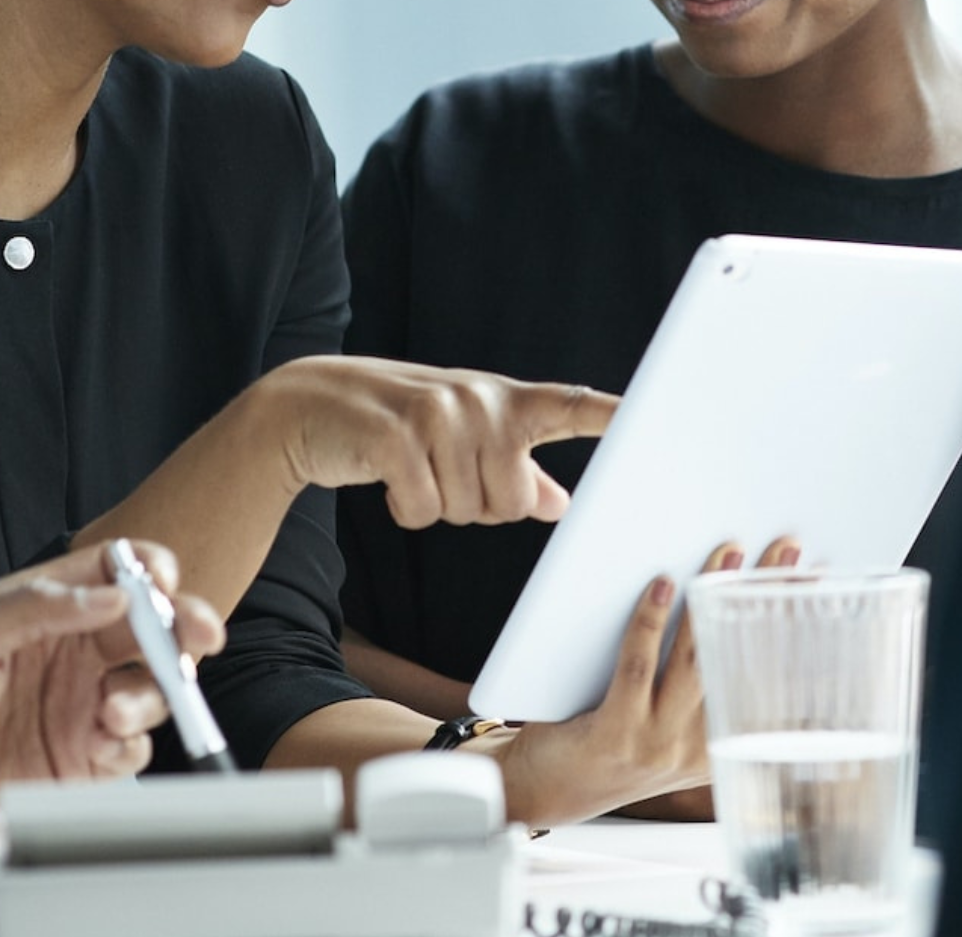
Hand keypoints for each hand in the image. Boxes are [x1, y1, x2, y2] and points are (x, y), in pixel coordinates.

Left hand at [0, 541, 225, 795]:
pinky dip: (130, 743)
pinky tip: (100, 743)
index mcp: (48, 610)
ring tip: (111, 712)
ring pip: (154, 687)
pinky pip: (134, 746)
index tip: (161, 579)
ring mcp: (85, 706)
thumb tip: (111, 594)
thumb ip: (35, 606)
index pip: (114, 573)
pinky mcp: (86, 760)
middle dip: (185, 625)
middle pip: (153, 628)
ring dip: (150, 694)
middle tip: (200, 633)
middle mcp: (76, 654)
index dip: (146, 568)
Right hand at [261, 355, 617, 527]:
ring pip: (468, 511)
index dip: (611, 416)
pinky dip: (404, 509)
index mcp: (503, 400)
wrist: (308, 405)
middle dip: (477, 506)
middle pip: (513, 502)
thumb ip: (516, 470)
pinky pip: (423, 511)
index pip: (568, 406)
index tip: (653, 417)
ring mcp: (437, 415)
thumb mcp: (462, 439)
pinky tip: (386, 478)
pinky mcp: (395, 438)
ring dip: (436, 506)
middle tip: (440, 472)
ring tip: (411, 468)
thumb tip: (562, 505)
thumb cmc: (397, 425)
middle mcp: (478, 401)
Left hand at [610, 536, 800, 821]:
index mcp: (722, 749)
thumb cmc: (608, 745)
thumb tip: (732, 612)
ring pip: (695, 660)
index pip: (773, 684)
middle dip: (767, 600)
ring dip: (713, 599)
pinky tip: (660, 585)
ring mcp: (657, 744)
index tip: (819, 588)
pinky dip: (650, 621)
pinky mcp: (616, 733)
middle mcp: (697, 751)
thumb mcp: (671, 732)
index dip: (801, 633)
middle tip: (786, 552)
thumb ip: (703, 692)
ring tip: (727, 554)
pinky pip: (637, 666)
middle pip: (743, 662)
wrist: (546, 789)